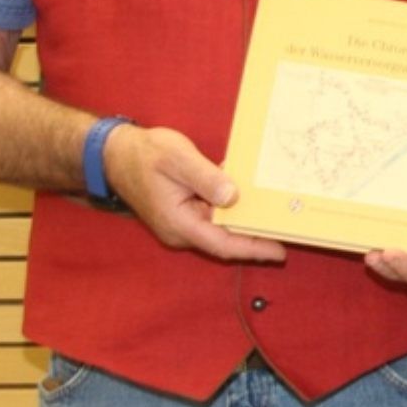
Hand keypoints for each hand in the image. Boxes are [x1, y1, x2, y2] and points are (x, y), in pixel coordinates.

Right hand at [102, 123, 284, 262]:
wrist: (116, 154)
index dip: (252, 249)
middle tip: (291, 231)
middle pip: (226, 240)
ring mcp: (184, 222)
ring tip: (281, 219)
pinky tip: (256, 201)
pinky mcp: (187, 212)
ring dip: (248, 224)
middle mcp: (182, 229)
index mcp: (179, 223)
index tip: (279, 252)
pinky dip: (236, 211)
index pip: (222, 244)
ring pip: (222, 228)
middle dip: (257, 238)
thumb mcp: (178, 160)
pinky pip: (215, 216)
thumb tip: (233, 196)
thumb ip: (206, 178)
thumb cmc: (145, 155)